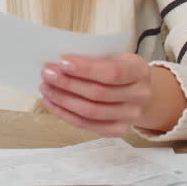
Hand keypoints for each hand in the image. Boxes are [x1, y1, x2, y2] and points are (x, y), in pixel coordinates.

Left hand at [39, 54, 154, 137]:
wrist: (136, 89)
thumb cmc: (119, 67)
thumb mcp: (114, 55)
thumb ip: (94, 57)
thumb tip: (58, 62)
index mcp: (140, 71)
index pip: (113, 72)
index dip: (86, 69)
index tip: (62, 62)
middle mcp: (140, 95)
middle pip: (98, 93)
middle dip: (68, 83)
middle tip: (47, 73)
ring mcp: (131, 116)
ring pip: (91, 111)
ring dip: (63, 99)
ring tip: (45, 88)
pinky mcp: (119, 130)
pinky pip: (88, 125)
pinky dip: (65, 114)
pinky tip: (51, 103)